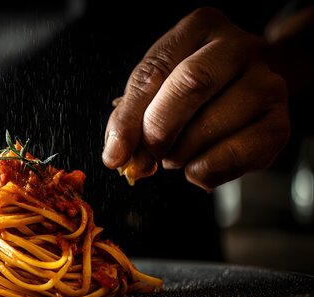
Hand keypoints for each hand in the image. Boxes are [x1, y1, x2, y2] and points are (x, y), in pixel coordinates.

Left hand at [102, 7, 289, 190]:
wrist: (250, 90)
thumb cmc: (195, 89)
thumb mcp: (157, 87)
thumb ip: (131, 116)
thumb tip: (118, 155)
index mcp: (200, 27)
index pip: (155, 70)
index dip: (129, 117)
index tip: (115, 153)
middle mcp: (239, 47)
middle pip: (190, 85)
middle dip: (158, 131)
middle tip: (147, 155)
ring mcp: (266, 83)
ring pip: (212, 124)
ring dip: (181, 154)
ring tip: (176, 155)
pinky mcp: (281, 123)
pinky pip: (236, 154)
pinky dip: (206, 169)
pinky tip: (199, 164)